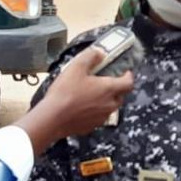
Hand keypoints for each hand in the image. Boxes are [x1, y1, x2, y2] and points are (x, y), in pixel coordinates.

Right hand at [16, 46, 133, 154]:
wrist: (51, 119)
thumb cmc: (65, 93)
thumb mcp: (76, 67)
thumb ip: (91, 56)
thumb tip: (100, 53)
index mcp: (109, 89)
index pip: (129, 83)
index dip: (129, 76)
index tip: (125, 72)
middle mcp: (109, 105)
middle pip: (120, 96)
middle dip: (116, 89)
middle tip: (105, 82)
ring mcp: (101, 118)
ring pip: (109, 107)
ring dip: (105, 100)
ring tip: (92, 94)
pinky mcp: (91, 127)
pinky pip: (98, 117)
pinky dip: (95, 111)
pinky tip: (83, 107)